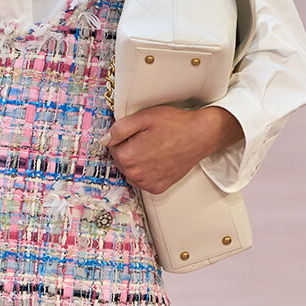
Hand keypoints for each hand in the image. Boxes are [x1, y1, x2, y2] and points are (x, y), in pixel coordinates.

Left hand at [107, 104, 240, 194]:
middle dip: (129, 150)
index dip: (123, 137)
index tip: (137, 133)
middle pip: (120, 161)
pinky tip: (158, 160)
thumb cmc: (175, 125)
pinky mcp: (157, 188)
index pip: (111, 147)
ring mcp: (147, 183)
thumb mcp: (143, 118)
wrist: (200, 136)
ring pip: (131, 172)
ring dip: (137, 162)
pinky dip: (147, 172)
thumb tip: (104, 139)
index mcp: (128, 157)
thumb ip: (119, 129)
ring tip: (154, 149)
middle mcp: (136, 175)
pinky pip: (143, 180)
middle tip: (148, 139)